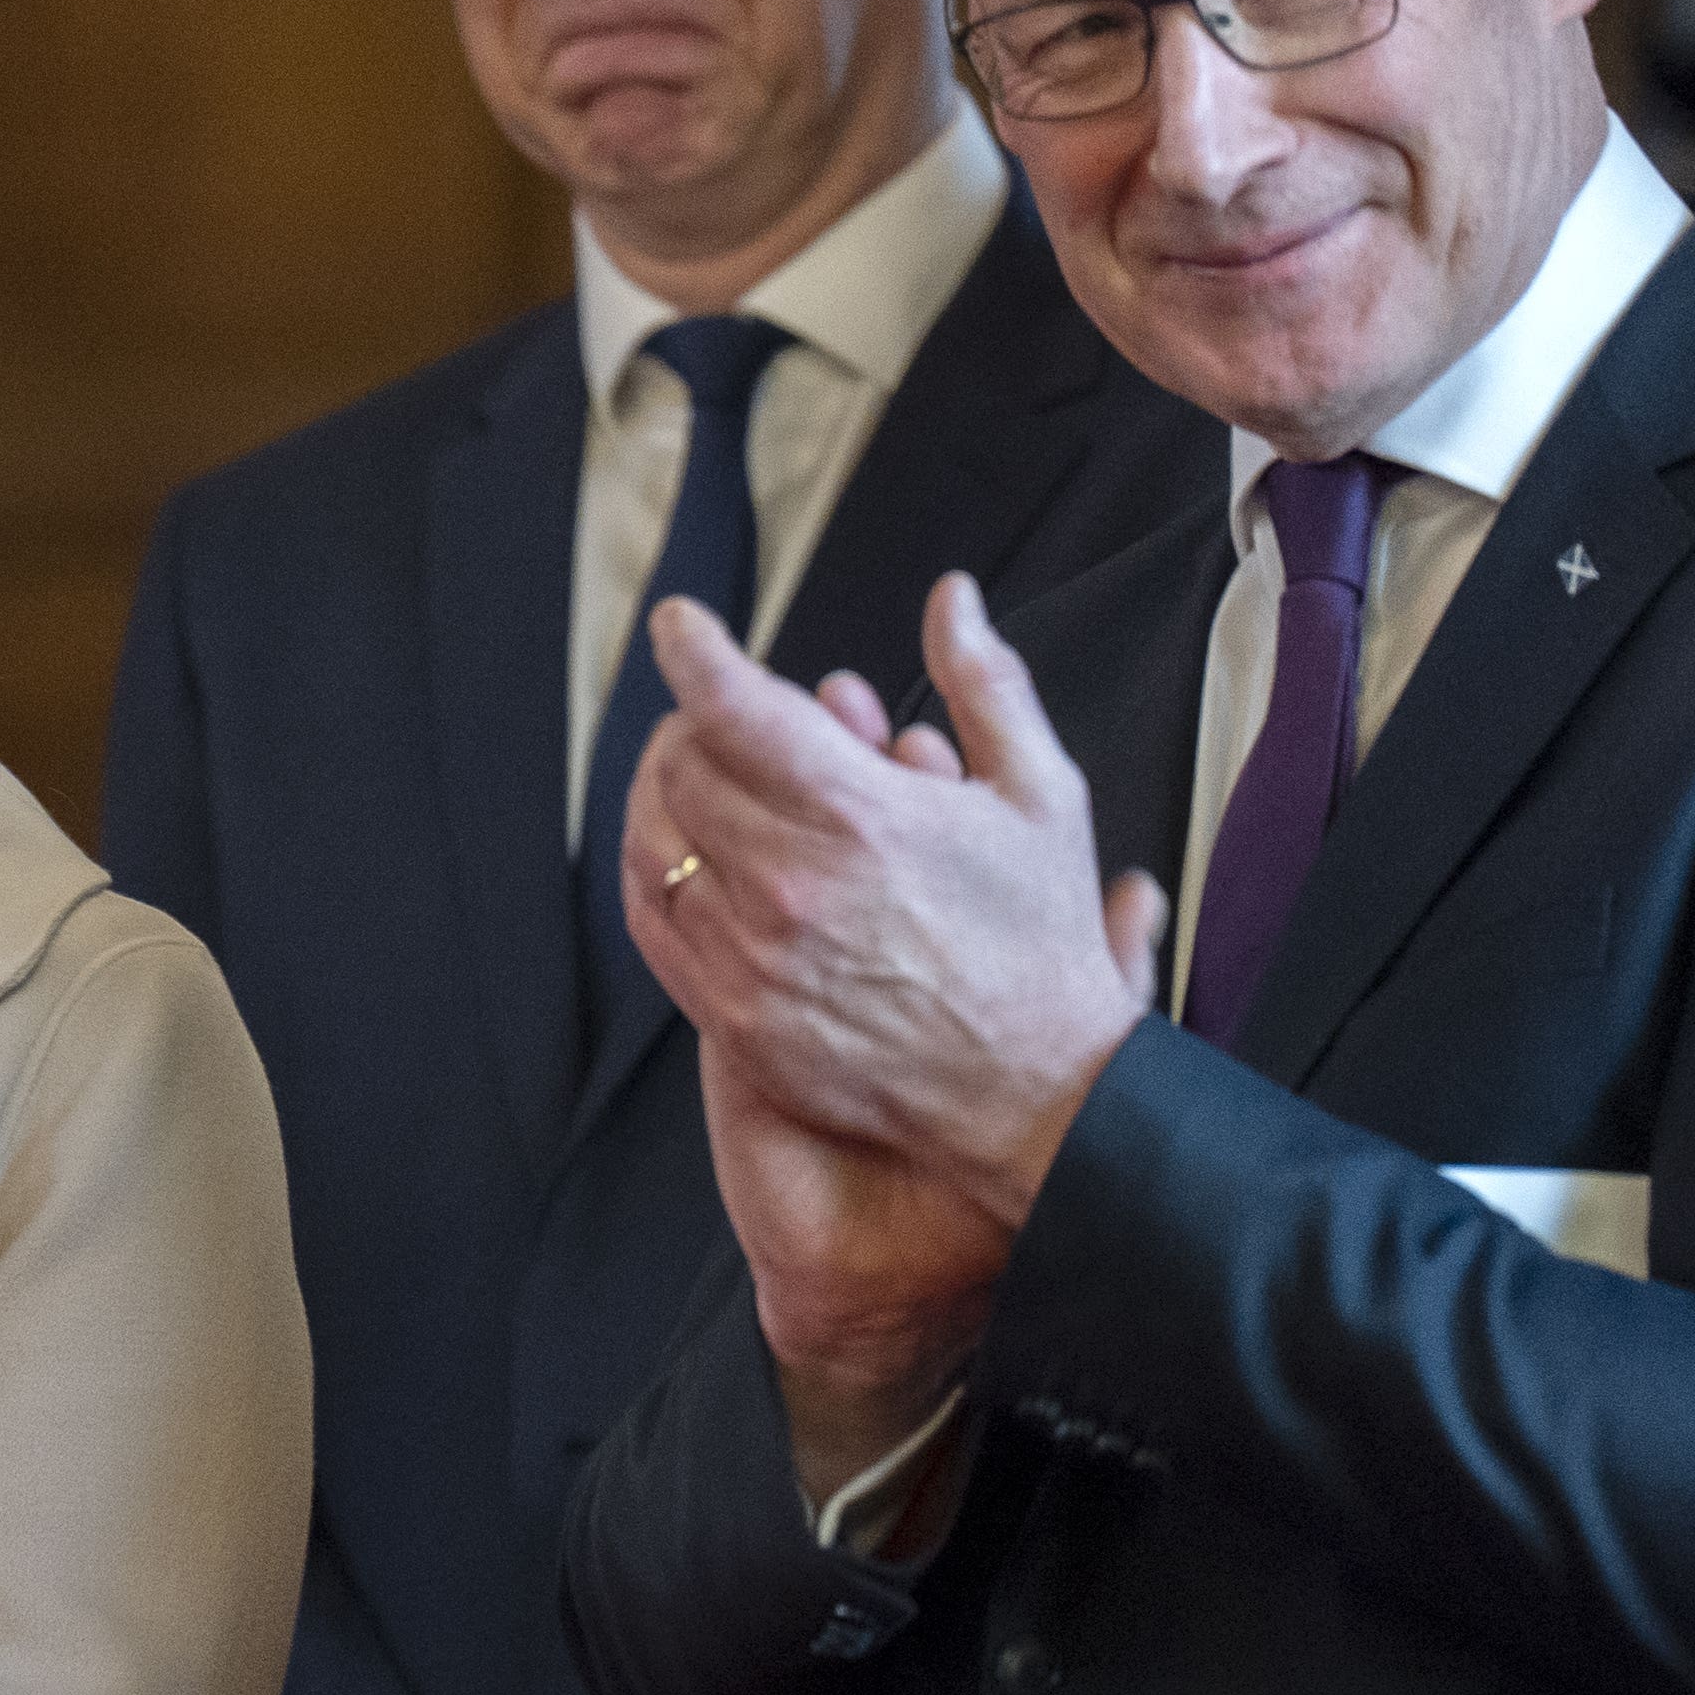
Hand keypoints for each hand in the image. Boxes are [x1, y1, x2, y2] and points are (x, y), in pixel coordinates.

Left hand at [623, 577, 1166, 1464]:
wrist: (1036, 1095)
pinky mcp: (736, 1016)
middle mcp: (792, 883)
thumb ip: (985, 684)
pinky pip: (655, 924)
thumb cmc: (1040, 945)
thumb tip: (952, 599)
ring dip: (662, 793)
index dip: (695, 652)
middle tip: (715, 714)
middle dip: (692, 723)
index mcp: (862, 815)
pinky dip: (653, 872)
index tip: (680, 626)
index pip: (736, 707)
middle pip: (685, 768)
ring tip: (691, 773)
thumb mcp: (1041, 795)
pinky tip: (677, 853)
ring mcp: (754, 956)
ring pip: (658, 842)